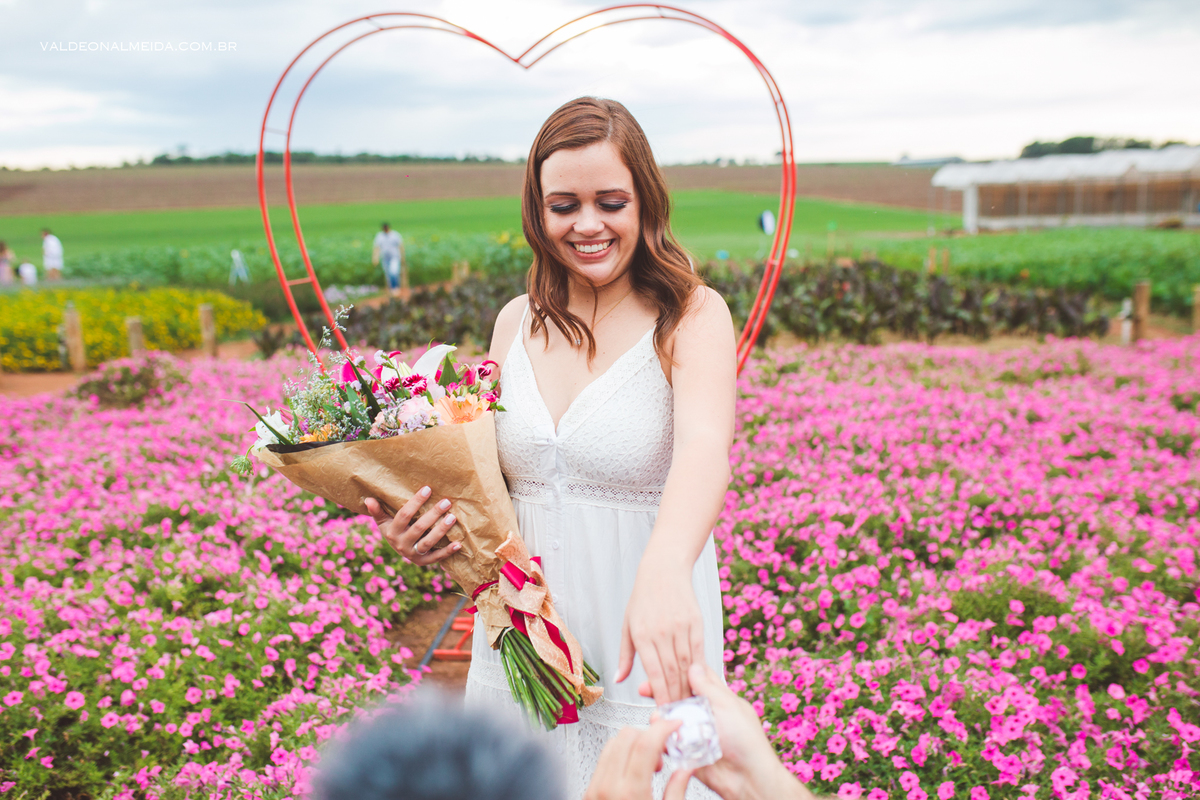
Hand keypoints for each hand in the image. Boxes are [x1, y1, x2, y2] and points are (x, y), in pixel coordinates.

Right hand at [364, 488, 459, 566]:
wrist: (399, 551)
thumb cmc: (394, 529)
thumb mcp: (384, 522)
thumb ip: (378, 511)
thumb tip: (368, 499)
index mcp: (392, 532)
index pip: (404, 515)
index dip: (416, 502)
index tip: (428, 489)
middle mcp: (401, 545)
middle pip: (419, 528)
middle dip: (433, 514)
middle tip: (446, 502)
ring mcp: (413, 555)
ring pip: (428, 542)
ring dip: (441, 530)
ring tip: (452, 517)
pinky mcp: (423, 562)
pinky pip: (436, 558)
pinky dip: (448, 551)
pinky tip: (458, 543)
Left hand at [583, 718, 691, 799]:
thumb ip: (676, 791)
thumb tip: (686, 769)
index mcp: (630, 795)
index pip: (645, 745)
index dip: (662, 728)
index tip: (674, 724)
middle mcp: (608, 788)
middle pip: (627, 736)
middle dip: (649, 735)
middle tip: (662, 752)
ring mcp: (595, 789)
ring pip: (613, 743)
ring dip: (634, 744)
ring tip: (648, 765)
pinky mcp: (589, 792)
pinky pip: (603, 759)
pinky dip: (620, 755)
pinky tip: (632, 771)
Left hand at [616, 570, 704, 703]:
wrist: (663, 571)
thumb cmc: (642, 599)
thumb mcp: (627, 625)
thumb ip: (625, 655)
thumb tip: (619, 680)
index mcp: (642, 635)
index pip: (654, 672)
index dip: (660, 694)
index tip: (664, 711)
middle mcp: (661, 632)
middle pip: (672, 672)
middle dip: (676, 696)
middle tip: (679, 714)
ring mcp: (680, 627)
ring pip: (687, 664)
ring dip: (688, 686)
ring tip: (689, 702)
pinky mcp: (695, 622)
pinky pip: (699, 650)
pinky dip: (700, 668)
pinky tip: (700, 681)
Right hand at [647, 662, 815, 799]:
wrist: (747, 777)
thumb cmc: (747, 741)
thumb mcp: (728, 706)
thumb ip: (708, 687)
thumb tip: (694, 666)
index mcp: (717, 699)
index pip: (695, 678)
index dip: (679, 671)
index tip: (662, 666)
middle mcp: (704, 713)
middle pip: (677, 697)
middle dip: (661, 692)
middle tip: (647, 689)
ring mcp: (695, 731)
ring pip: (671, 718)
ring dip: (662, 716)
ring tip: (658, 718)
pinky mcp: (687, 750)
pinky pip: (669, 741)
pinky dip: (664, 738)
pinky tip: (663, 736)